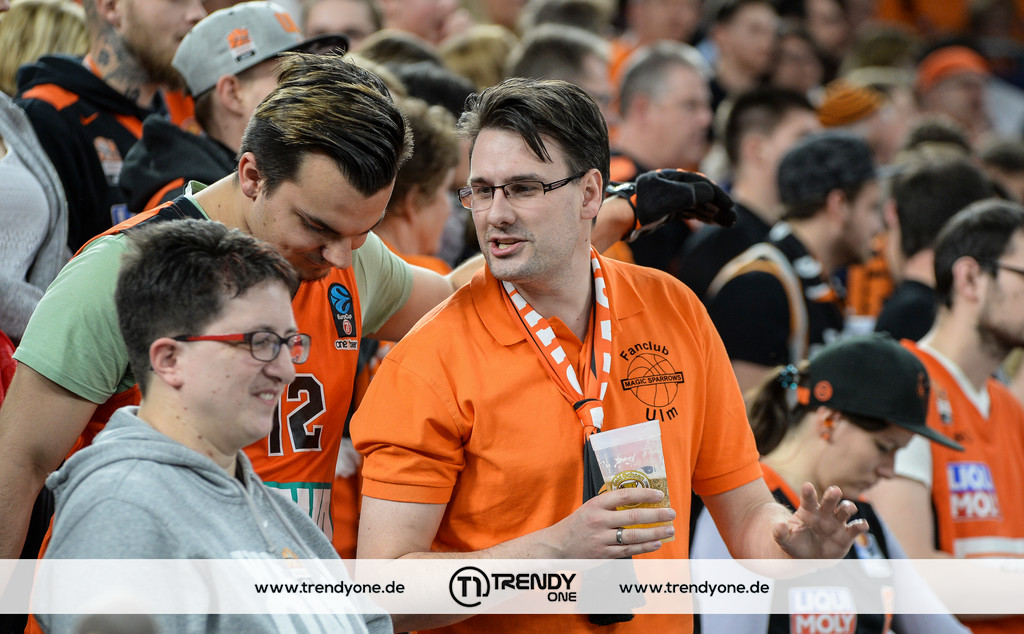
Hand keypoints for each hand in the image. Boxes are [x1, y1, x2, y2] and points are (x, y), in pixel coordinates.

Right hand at [544, 488, 674, 558]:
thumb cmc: (579, 523)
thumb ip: (611, 504)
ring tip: (669, 529)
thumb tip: (641, 500)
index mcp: (596, 504)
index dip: (644, 494)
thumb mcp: (591, 506)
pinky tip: (656, 543)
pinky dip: (644, 547)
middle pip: (633, 517)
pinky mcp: (604, 554)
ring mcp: (601, 539)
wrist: (559, 545)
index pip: (624, 496)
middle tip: (671, 513)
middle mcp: (598, 521)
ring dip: (655, 533)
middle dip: (655, 515)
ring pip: (633, 536)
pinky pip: (628, 551)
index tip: (659, 495)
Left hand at [606, 169, 735, 241]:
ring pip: (698, 204)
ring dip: (714, 213)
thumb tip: (711, 192)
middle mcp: (674, 186)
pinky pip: (690, 212)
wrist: (624, 217)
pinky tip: (714, 222)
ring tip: (728, 223)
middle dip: (719, 206)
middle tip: (733, 218)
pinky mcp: (667, 211)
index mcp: (675, 177)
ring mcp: (671, 198)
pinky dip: (703, 217)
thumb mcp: (672, 197)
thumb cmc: (646, 205)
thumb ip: (693, 193)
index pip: (702, 185)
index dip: (718, 196)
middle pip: (702, 194)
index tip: (730, 208)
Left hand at [772, 482, 867, 558]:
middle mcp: (824, 513)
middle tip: (835, 490)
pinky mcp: (847, 535)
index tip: (807, 486)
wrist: (807, 557)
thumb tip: (777, 526)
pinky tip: (862, 525)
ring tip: (848, 508)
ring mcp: (836, 523)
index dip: (808, 493)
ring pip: (845, 510)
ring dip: (848, 507)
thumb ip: (780, 533)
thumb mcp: (785, 539)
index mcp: (808, 511)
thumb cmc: (795, 543)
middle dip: (832, 495)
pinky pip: (856, 528)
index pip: (808, 499)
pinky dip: (861, 525)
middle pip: (830, 500)